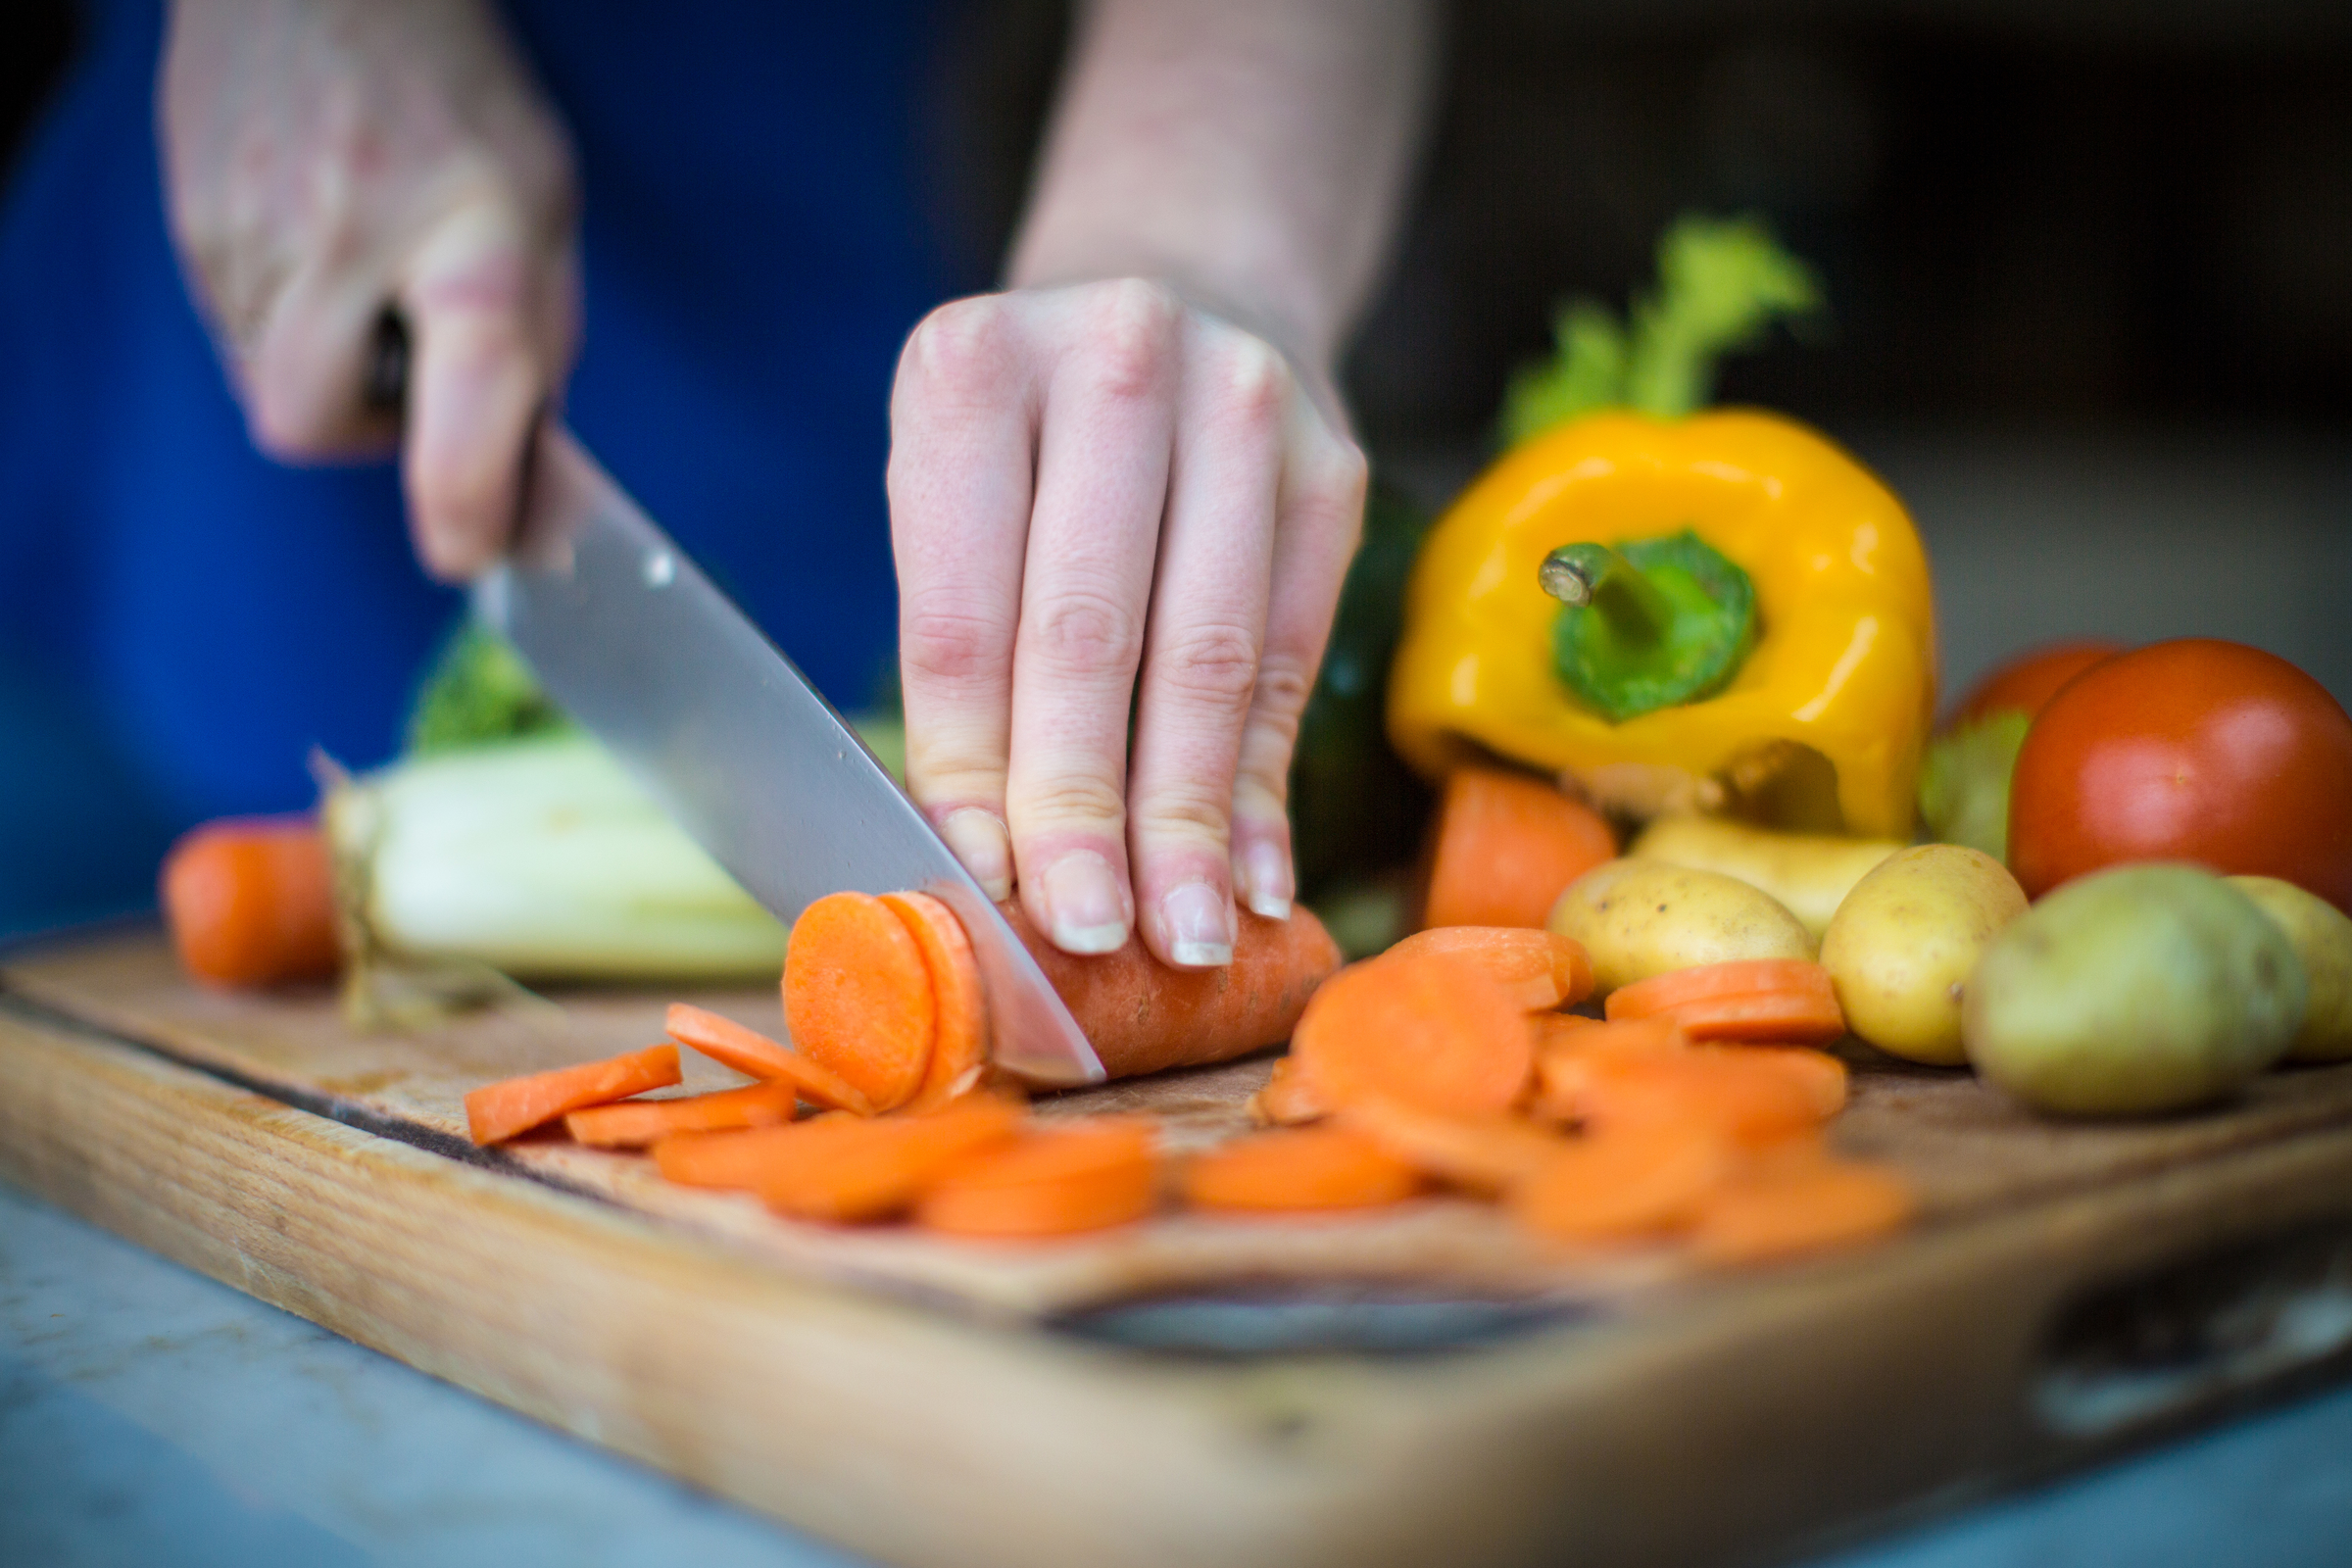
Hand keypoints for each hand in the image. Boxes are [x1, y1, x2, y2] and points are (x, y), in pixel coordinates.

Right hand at [160, 0, 576, 578]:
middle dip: (362, 432)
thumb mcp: (546, 214)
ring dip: (325, 367)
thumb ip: (538, 350)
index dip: (463, 496)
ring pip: (266, 382)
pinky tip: (320, 247)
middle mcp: (345, 233)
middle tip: (411, 371)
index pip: (467, 394)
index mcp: (469, 237)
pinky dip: (284, 322)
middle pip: (310, 423)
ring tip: (367, 276)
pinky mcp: (189, 222)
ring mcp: (247, 227)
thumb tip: (519, 480)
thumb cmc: (458, 101)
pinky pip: (233, 328)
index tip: (468, 549)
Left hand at [888, 279, 1366, 967]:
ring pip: (1209, 652)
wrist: (1186, 286)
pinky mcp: (1334, 461)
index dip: (974, 765)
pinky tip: (1254, 873)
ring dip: (1191, 818)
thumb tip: (996, 873)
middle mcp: (1114, 357)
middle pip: (1090, 631)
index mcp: (970, 370)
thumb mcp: (960, 505)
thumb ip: (970, 664)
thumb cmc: (1035, 442)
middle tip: (1089, 933)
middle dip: (1088, 808)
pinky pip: (1291, 652)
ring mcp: (1243, 399)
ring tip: (1186, 935)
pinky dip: (1265, 781)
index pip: (963, 610)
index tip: (986, 885)